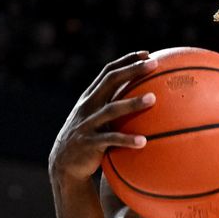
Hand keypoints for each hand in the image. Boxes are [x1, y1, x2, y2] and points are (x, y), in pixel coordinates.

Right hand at [48, 51, 157, 184]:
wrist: (64, 163)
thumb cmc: (90, 137)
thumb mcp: (98, 118)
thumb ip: (114, 105)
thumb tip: (147, 96)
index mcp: (90, 97)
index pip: (108, 72)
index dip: (127, 61)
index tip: (147, 54)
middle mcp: (88, 106)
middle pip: (110, 81)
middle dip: (132, 70)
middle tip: (154, 64)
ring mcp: (87, 123)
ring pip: (111, 109)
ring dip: (132, 103)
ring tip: (154, 98)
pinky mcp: (89, 143)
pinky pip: (110, 139)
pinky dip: (127, 139)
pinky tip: (143, 141)